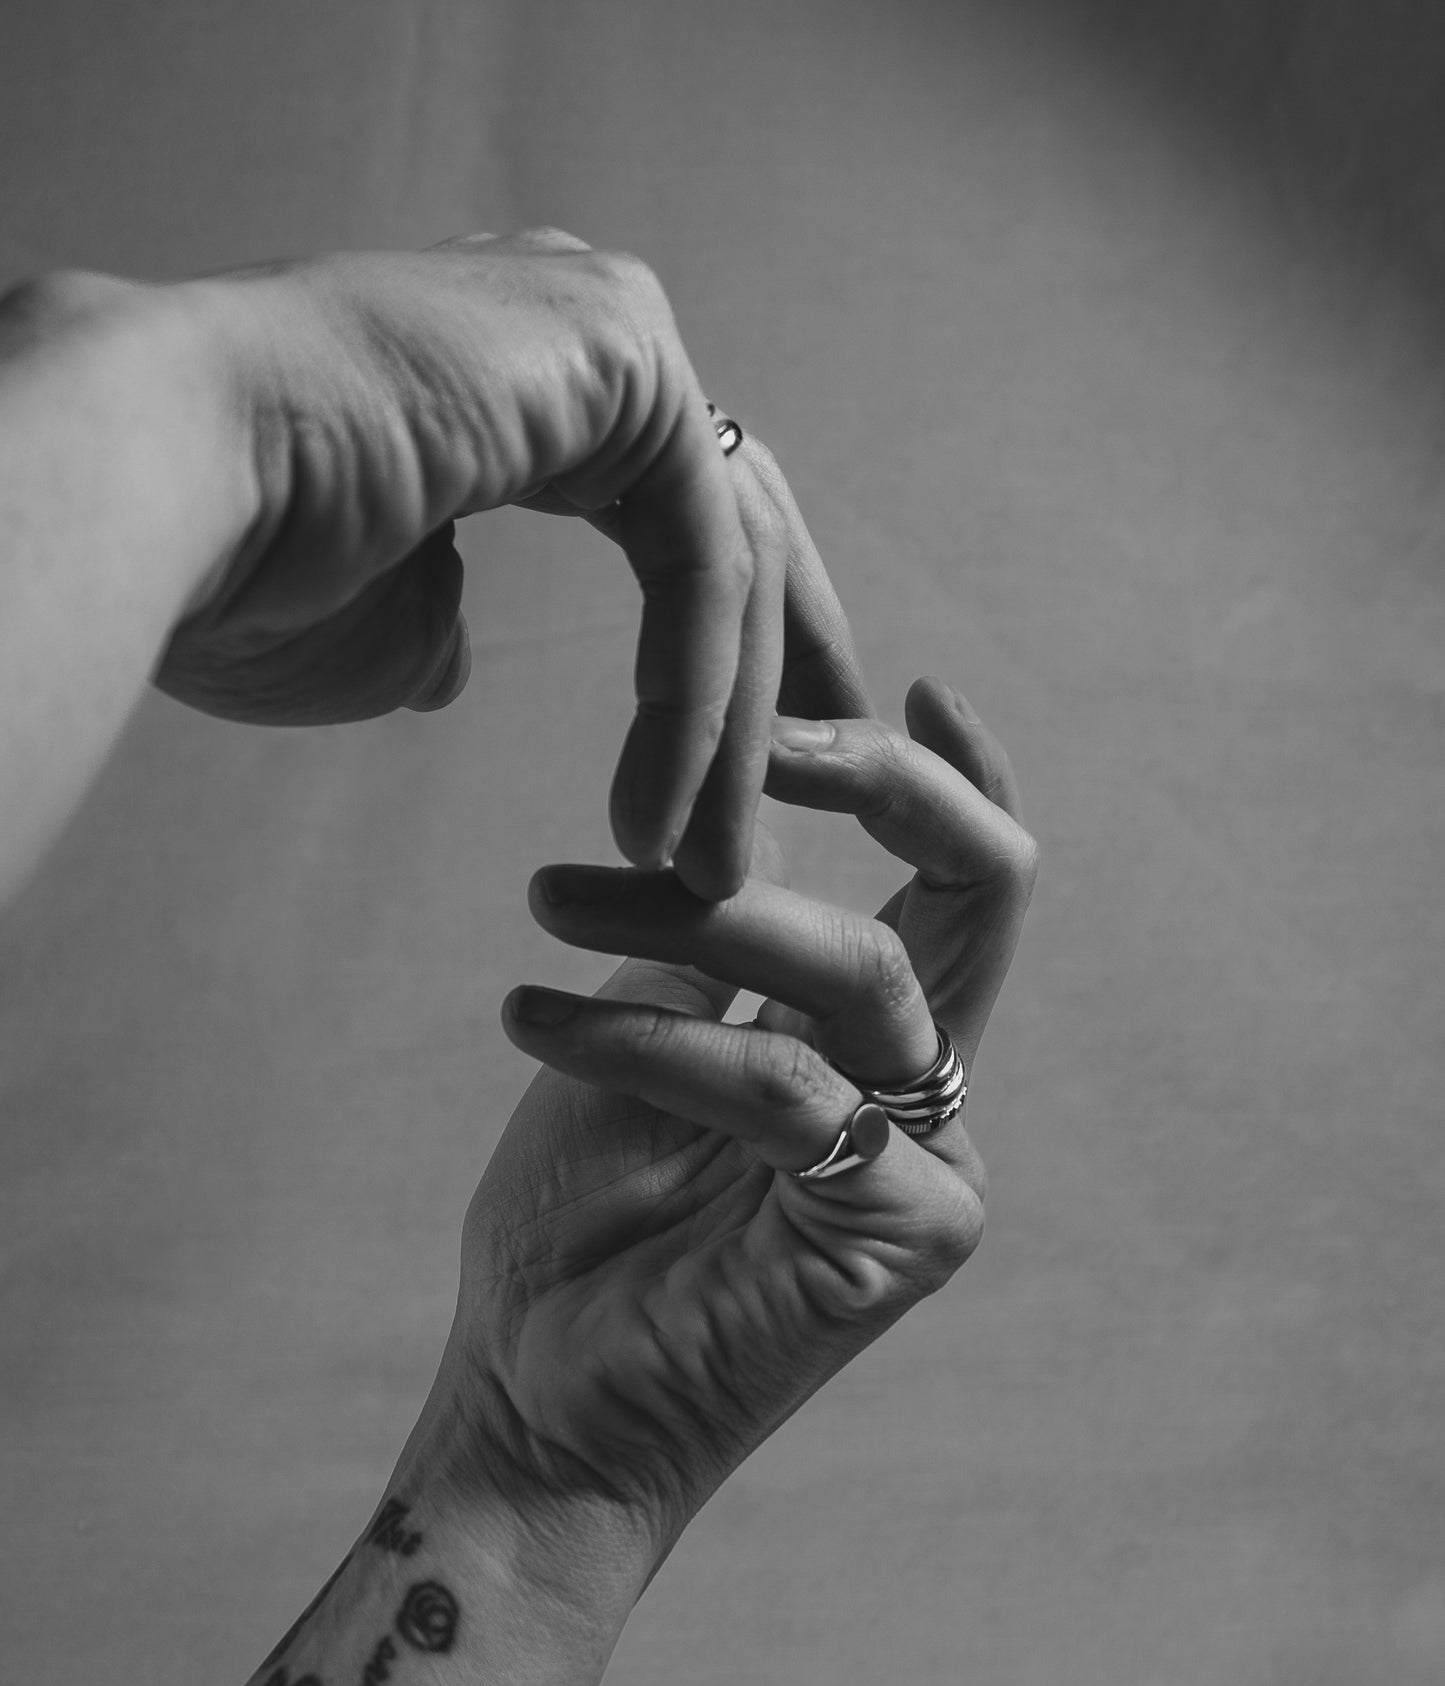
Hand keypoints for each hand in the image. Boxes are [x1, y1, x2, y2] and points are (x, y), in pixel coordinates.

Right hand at [152, 229, 867, 896]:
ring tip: (712, 874)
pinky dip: (696, 703)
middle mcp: (581, 329)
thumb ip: (436, 626)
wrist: (162, 489)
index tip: (774, 751)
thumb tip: (450, 665)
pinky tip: (670, 819)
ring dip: (727, 738)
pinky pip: (701, 564)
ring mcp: (607, 325)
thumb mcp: (369, 618)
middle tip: (833, 782)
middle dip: (788, 666)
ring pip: (723, 563)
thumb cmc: (235, 563)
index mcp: (526, 378)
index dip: (732, 639)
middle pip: (737, 519)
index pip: (678, 509)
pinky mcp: (620, 356)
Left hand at [445, 678, 1037, 1558]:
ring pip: (855, 971)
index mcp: (886, 1052)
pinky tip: (528, 1019)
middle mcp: (932, 1102)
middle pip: (979, 896)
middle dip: (874, 783)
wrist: (536, 1405)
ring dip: (689, 915)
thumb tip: (737, 828)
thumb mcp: (641, 1042)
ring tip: (542, 900)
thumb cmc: (582, 1233)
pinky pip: (782, 1085)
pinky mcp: (901, 1238)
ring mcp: (932, 1173)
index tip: (905, 677)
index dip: (952, 779)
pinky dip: (647, 1038)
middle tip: (739, 743)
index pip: (968, 889)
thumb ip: (713, 950)